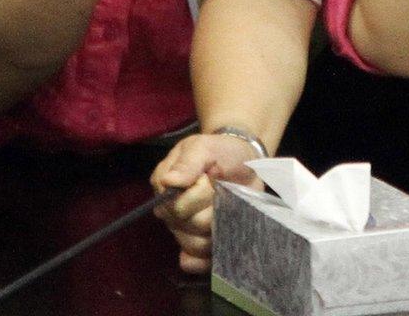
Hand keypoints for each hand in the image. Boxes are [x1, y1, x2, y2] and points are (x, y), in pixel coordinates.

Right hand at [152, 131, 264, 273]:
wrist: (244, 161)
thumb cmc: (221, 152)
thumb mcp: (205, 147)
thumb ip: (189, 163)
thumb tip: (169, 182)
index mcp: (164, 189)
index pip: (178, 206)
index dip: (200, 195)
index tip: (212, 177)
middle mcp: (170, 213)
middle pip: (189, 227)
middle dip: (213, 209)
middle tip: (223, 191)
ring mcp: (183, 230)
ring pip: (195, 244)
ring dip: (217, 228)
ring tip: (228, 208)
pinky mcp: (199, 243)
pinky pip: (193, 262)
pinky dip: (206, 259)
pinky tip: (219, 245)